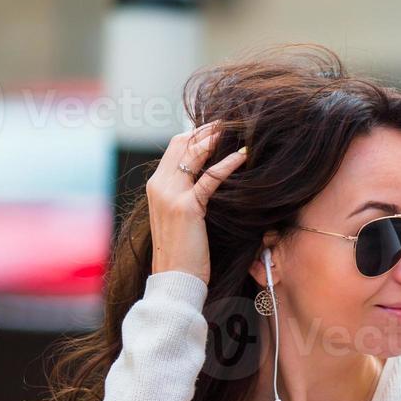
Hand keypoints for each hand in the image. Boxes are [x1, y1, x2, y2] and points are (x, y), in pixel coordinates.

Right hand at [147, 121, 247, 283]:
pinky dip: (228, 163)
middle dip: (208, 130)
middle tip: (233, 121)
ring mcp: (170, 194)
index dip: (198, 134)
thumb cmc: (184, 252)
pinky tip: (244, 155)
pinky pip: (210, 178)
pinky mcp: (187, 207)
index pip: (175, 146)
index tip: (220, 128)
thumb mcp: (181, 217)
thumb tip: (209, 181)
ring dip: (218, 138)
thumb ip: (188, 195)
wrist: (175, 278)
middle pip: (183, 143)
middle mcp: (159, 185)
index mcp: (156, 186)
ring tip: (240, 129)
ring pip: (194, 154)